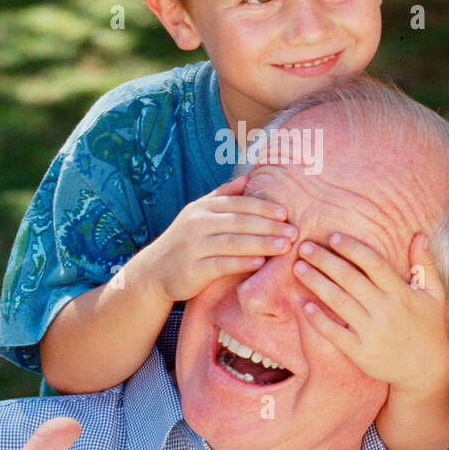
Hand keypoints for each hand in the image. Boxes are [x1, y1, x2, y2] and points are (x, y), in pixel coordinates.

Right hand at [140, 174, 297, 301]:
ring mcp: (193, 246)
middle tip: (295, 232)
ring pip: (233, 242)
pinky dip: (242, 262)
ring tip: (285, 246)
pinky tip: (261, 263)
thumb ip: (222, 196)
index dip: (263, 207)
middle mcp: (197, 223)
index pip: (238, 203)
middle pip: (240, 222)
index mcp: (202, 207)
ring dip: (262, 243)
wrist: (153, 271)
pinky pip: (221, 264)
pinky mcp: (192, 269)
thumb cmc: (184, 242)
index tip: (286, 213)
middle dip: (269, 226)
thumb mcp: (198, 214)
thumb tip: (247, 178)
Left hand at [292, 230, 448, 396]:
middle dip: (324, 260)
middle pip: (350, 279)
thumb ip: (425, 264)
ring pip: (339, 302)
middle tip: (304, 247)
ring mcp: (372, 333)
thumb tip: (419, 234)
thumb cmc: (429, 327)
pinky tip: (303, 305)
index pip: (373, 263)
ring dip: (316, 283)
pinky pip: (335, 334)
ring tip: (298, 268)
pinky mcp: (361, 353)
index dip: (352, 248)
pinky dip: (318, 320)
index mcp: (402, 293)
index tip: (332, 237)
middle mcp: (386, 310)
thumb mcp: (434, 294)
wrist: (426, 371)